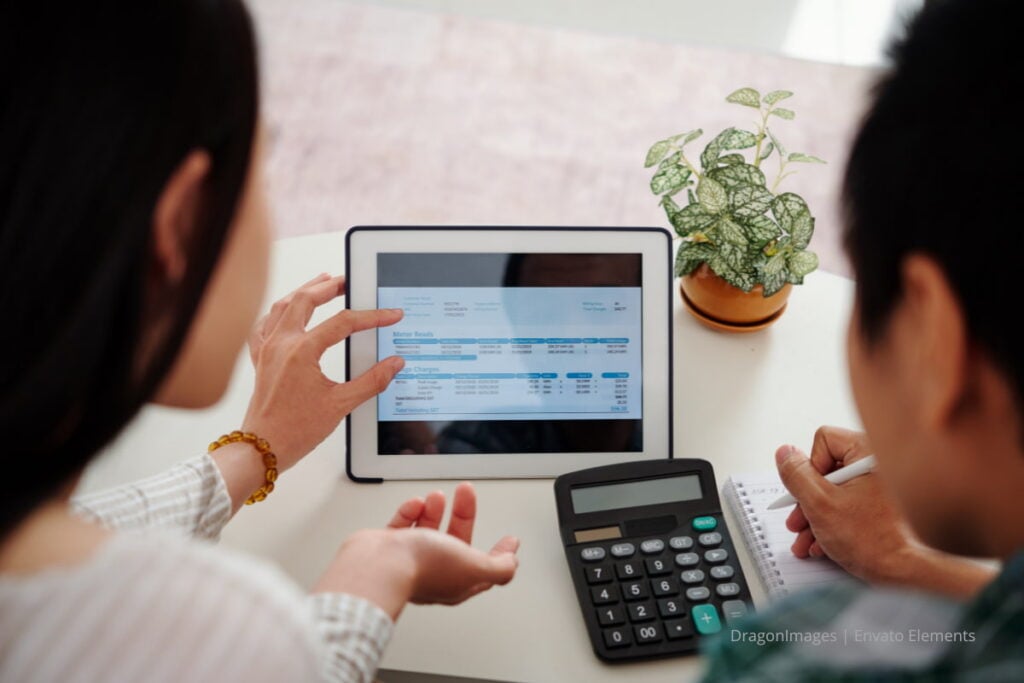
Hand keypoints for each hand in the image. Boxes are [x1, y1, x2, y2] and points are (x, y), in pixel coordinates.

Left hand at [242, 273, 403, 468]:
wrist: (261, 449)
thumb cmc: (294, 430)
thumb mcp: (341, 405)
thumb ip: (372, 381)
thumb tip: (394, 363)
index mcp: (302, 351)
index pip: (343, 323)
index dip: (372, 317)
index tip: (390, 315)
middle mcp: (281, 344)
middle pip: (306, 299)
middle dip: (329, 286)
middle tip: (349, 281)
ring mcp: (267, 350)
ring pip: (283, 306)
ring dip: (304, 291)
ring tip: (321, 282)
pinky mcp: (260, 360)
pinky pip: (265, 326)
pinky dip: (277, 313)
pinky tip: (285, 311)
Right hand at [314, 483, 519, 618]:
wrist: (377, 565)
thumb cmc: (421, 567)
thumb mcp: (474, 565)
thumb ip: (498, 567)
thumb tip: (512, 563)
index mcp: (457, 582)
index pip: (486, 569)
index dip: (501, 554)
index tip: (510, 540)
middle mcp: (433, 573)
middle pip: (456, 541)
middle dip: (463, 514)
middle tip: (465, 492)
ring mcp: (409, 560)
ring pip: (428, 531)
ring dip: (435, 510)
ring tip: (436, 496)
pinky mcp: (389, 549)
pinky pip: (402, 526)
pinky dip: (410, 511)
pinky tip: (415, 503)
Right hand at [776, 427, 911, 582]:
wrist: (909, 574)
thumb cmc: (874, 540)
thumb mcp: (819, 504)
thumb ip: (796, 475)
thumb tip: (785, 453)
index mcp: (868, 453)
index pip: (824, 441)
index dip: (809, 469)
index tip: (810, 494)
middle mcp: (878, 465)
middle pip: (827, 469)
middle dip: (807, 500)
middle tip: (799, 521)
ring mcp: (883, 487)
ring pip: (836, 491)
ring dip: (815, 517)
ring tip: (807, 540)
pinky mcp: (884, 507)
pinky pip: (851, 505)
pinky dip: (834, 524)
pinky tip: (824, 545)